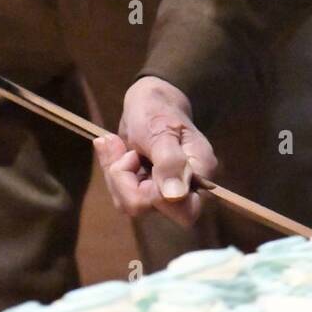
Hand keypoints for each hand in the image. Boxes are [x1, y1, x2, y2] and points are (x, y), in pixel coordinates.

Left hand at [93, 76, 217, 227]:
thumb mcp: (161, 131)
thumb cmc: (158, 110)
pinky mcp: (146, 190)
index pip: (185, 211)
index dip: (156, 197)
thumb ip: (170, 161)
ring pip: (130, 203)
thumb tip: (176, 196)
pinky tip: (112, 147)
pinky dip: (112, 171)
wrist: (148, 100)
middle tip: (123, 148)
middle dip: (124, 178)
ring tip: (115, 143)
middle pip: (148, 207)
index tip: (137, 161)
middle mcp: (184, 188)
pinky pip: (122, 194)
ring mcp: (164, 191)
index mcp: (199, 173)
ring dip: (115, 173)